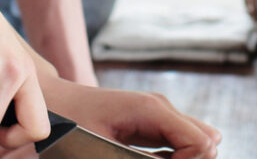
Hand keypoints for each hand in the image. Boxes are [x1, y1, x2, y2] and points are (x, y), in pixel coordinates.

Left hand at [46, 79, 221, 157]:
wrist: (50, 104)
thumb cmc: (70, 129)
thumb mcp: (104, 152)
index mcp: (153, 109)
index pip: (202, 143)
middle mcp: (162, 107)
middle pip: (206, 143)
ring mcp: (159, 114)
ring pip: (197, 142)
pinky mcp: (152, 123)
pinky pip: (182, 143)